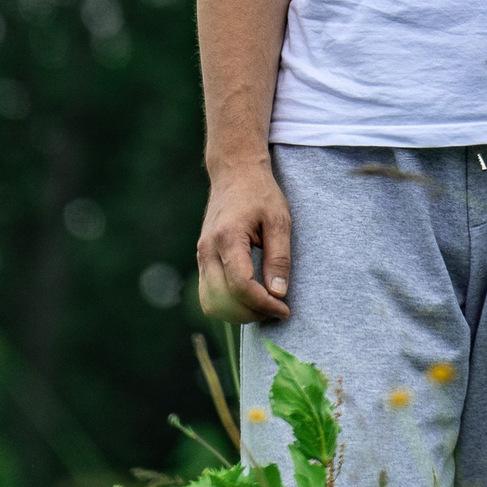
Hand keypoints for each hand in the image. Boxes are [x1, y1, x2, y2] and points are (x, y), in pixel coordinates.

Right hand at [195, 160, 291, 323]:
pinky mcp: (202, 259)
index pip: (241, 286)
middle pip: (223, 300)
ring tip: (264, 307)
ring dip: (237, 313)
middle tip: (277, 309)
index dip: (264, 304)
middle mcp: (208, 249)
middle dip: (252, 313)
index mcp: (228, 237)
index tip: (285, 309)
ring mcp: (201, 255)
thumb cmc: (260, 193)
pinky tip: (249, 300)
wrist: (235, 172)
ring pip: (211, 302)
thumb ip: (279, 258)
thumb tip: (278, 294)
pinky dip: (227, 305)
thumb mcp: (279, 221)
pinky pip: (208, 294)